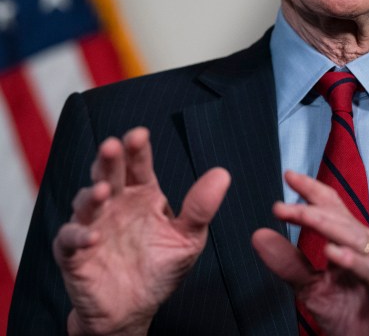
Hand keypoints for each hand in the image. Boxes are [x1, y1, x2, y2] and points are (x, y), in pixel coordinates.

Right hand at [53, 127, 230, 335]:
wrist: (135, 310)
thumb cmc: (161, 268)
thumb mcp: (188, 238)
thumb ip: (201, 207)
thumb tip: (222, 173)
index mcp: (143, 195)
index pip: (139, 166)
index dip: (137, 150)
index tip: (139, 134)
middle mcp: (116, 204)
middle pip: (110, 174)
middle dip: (110, 159)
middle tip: (112, 146)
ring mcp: (93, 226)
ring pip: (86, 202)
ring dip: (92, 195)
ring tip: (104, 191)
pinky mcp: (74, 254)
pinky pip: (70, 240)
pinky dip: (78, 236)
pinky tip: (93, 236)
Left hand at [252, 171, 368, 335]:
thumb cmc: (353, 317)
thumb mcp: (313, 288)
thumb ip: (288, 262)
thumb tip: (260, 236)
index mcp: (351, 240)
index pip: (331, 206)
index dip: (311, 189)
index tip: (289, 176)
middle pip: (338, 217)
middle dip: (309, 208)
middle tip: (282, 206)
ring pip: (353, 236)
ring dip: (325, 225)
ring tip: (302, 216)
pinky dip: (352, 260)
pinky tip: (333, 253)